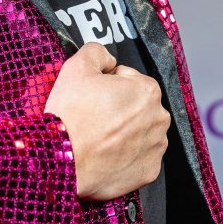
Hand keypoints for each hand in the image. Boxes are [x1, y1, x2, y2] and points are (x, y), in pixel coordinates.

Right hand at [38, 42, 170, 200]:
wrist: (63, 160)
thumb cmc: (71, 114)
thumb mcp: (76, 66)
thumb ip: (97, 52)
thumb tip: (107, 60)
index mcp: (146, 90)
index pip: (128, 78)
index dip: (107, 84)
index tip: (92, 95)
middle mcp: (159, 119)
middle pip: (136, 105)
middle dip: (118, 107)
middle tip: (92, 115)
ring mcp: (155, 147)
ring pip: (139, 131)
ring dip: (123, 130)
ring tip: (97, 135)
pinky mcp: (149, 171)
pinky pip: (138, 157)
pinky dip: (125, 154)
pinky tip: (105, 152)